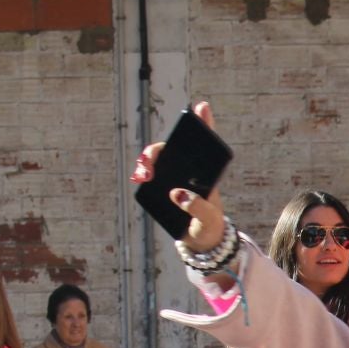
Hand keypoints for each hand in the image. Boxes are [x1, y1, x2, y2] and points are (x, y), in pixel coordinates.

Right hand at [131, 100, 228, 256]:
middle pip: (172, 149)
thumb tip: (177, 194)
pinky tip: (138, 177)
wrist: (199, 241)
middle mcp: (189, 171)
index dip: (204, 123)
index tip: (202, 106)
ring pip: (157, 160)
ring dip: (146, 161)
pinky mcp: (162, 188)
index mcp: (207, 174)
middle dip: (157, 150)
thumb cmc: (209, 226)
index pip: (207, 144)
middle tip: (150, 161)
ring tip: (143, 174)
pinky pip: (149, 175)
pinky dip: (141, 172)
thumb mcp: (208, 219)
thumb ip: (197, 207)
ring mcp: (174, 178)